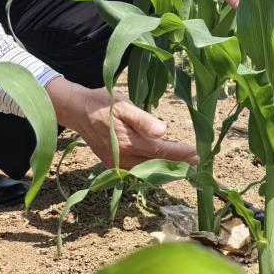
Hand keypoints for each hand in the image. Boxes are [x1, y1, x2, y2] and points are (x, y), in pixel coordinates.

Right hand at [46, 78, 197, 168]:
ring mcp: (116, 164)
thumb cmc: (102, 103)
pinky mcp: (113, 164)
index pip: (160, 151)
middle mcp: (122, 158)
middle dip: (177, 162)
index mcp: (127, 142)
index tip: (196, 153)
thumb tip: (162, 131)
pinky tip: (161, 163)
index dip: (179, 153)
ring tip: (184, 162)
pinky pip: (136, 169)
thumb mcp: (123, 104)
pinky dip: (151, 167)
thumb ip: (143, 119)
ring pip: (147, 169)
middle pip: (156, 163)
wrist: (77, 111)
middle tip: (197, 161)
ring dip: (165, 167)